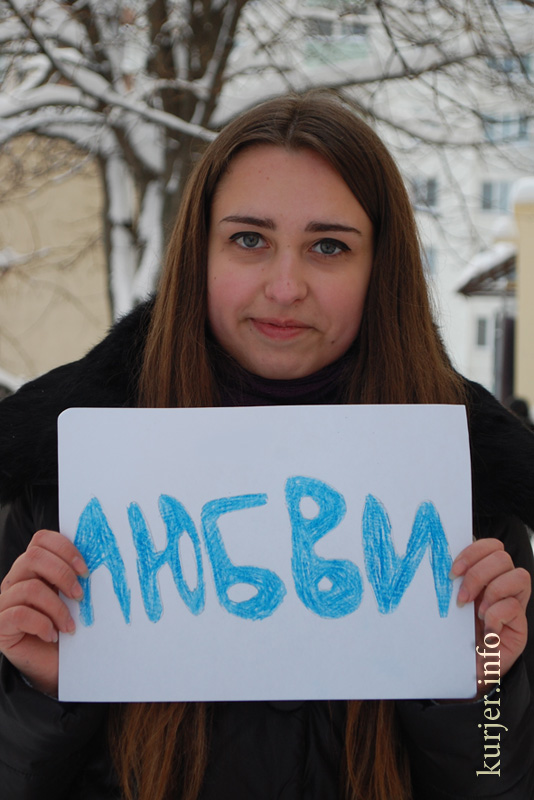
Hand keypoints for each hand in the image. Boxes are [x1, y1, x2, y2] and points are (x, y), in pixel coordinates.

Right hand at [0, 530, 86, 696]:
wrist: (53, 666)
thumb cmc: (65, 627)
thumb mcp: (72, 597)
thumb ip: (76, 577)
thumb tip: (97, 559)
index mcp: (33, 566)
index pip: (41, 539)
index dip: (65, 549)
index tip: (85, 570)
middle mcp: (15, 579)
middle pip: (34, 556)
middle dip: (63, 574)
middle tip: (80, 596)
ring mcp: (4, 601)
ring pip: (30, 587)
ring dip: (57, 607)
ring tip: (69, 625)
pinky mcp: (0, 625)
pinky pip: (19, 615)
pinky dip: (42, 624)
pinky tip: (52, 635)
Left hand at [450, 538, 530, 696]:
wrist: (466, 668)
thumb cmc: (455, 633)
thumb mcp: (450, 603)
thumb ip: (452, 583)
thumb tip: (438, 562)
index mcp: (485, 574)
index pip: (490, 546)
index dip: (472, 552)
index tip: (452, 571)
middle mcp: (502, 584)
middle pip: (502, 556)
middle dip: (478, 573)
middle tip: (462, 597)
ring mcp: (514, 603)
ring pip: (518, 575)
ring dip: (492, 591)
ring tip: (476, 612)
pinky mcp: (520, 625)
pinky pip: (514, 606)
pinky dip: (496, 615)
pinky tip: (485, 630)